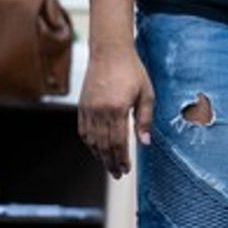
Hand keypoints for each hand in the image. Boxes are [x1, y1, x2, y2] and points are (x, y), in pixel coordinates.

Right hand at [78, 43, 153, 178]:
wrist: (110, 53)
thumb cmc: (132, 71)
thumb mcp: (146, 94)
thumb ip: (145, 119)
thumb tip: (145, 143)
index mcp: (117, 109)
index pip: (118, 142)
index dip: (121, 158)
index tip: (126, 169)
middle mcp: (99, 112)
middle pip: (104, 145)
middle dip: (111, 162)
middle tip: (118, 174)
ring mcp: (88, 110)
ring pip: (92, 141)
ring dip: (100, 156)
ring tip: (109, 166)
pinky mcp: (82, 107)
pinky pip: (84, 131)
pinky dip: (90, 144)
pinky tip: (97, 150)